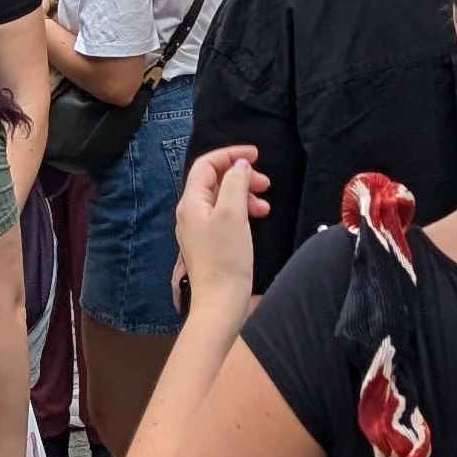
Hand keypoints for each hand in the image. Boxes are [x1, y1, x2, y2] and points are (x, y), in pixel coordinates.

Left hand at [173, 146, 268, 316]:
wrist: (220, 302)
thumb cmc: (226, 258)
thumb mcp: (233, 213)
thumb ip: (235, 183)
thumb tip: (239, 166)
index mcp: (191, 202)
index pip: (207, 165)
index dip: (230, 155)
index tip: (256, 155)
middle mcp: (190, 213)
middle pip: (215, 180)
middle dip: (240, 176)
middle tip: (265, 182)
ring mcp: (198, 230)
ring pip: (222, 199)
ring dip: (244, 194)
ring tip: (265, 205)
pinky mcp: (209, 243)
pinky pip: (225, 216)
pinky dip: (242, 211)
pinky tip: (257, 218)